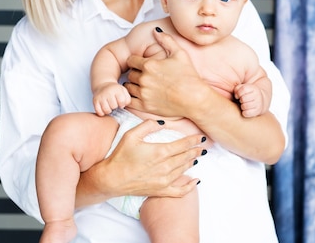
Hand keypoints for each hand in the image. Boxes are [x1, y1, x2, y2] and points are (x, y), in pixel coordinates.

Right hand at [76, 119, 205, 206]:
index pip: (183, 144)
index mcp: (160, 152)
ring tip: (197, 157)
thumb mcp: (131, 135)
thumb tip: (163, 123)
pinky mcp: (161, 190)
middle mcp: (166, 166)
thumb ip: (148, 125)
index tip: (200, 137)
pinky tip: (196, 181)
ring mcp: (164, 180)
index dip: (193, 140)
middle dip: (195, 151)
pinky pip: (180, 191)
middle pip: (186, 157)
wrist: (111, 179)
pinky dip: (190, 186)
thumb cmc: (120, 156)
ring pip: (184, 169)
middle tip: (202, 147)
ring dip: (192, 162)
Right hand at [92, 82, 130, 115]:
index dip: (122, 104)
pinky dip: (102, 113)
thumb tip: (123, 106)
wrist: (102, 85)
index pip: (122, 102)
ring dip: (109, 110)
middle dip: (115, 107)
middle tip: (114, 104)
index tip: (120, 102)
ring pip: (106, 110)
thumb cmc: (115, 90)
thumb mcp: (123, 91)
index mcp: (116, 89)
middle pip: (114, 106)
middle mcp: (108, 92)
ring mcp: (100, 97)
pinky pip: (99, 112)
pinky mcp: (95, 101)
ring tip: (110, 106)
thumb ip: (127, 99)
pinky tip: (104, 109)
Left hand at [124, 29, 211, 118]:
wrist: (194, 98)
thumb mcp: (180, 53)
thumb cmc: (189, 75)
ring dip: (133, 85)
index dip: (135, 61)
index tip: (140, 64)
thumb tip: (155, 30)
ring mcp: (143, 94)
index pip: (131, 60)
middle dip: (135, 73)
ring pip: (128, 87)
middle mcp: (144, 79)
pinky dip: (131, 98)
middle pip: (130, 74)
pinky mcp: (145, 107)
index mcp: (149, 65)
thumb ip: (166, 40)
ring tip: (143, 86)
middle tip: (144, 75)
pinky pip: (129, 101)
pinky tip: (140, 96)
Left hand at [234, 83, 266, 117]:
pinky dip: (244, 112)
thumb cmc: (247, 94)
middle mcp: (257, 95)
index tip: (238, 96)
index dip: (238, 93)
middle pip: (243, 98)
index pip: (244, 89)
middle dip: (240, 100)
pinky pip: (247, 113)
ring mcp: (258, 103)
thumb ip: (237, 89)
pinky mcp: (258, 111)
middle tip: (241, 101)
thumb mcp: (242, 88)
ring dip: (242, 106)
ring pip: (245, 106)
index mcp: (253, 88)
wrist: (259, 101)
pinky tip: (245, 110)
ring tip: (244, 105)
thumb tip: (236, 96)